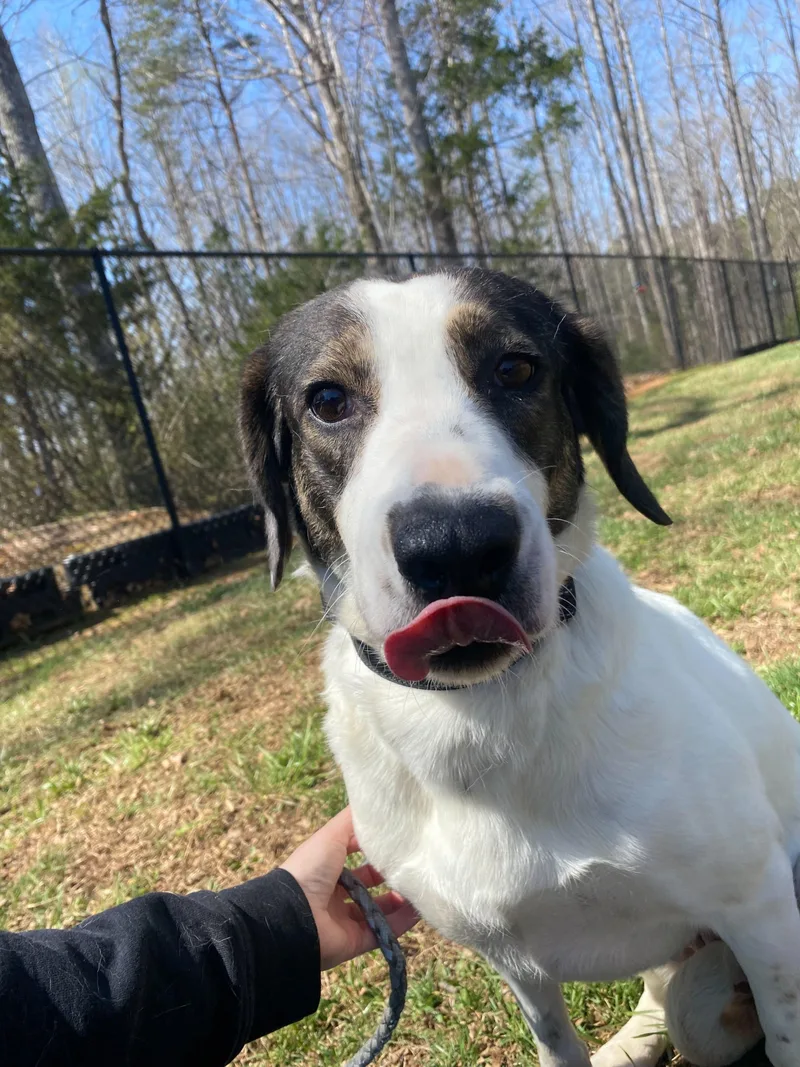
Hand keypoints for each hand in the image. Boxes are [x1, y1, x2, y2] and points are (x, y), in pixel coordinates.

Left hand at [281, 807, 418, 969]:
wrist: (293, 917)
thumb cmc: (310, 869)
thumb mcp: (331, 836)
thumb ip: (352, 820)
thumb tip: (374, 803)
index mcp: (325, 867)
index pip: (353, 856)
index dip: (373, 849)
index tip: (398, 841)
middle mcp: (333, 893)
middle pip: (367, 885)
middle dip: (388, 877)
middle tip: (411, 867)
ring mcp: (343, 919)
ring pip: (377, 910)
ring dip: (398, 901)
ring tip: (419, 889)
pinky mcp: (353, 942)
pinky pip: (381, 933)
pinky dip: (400, 924)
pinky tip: (418, 910)